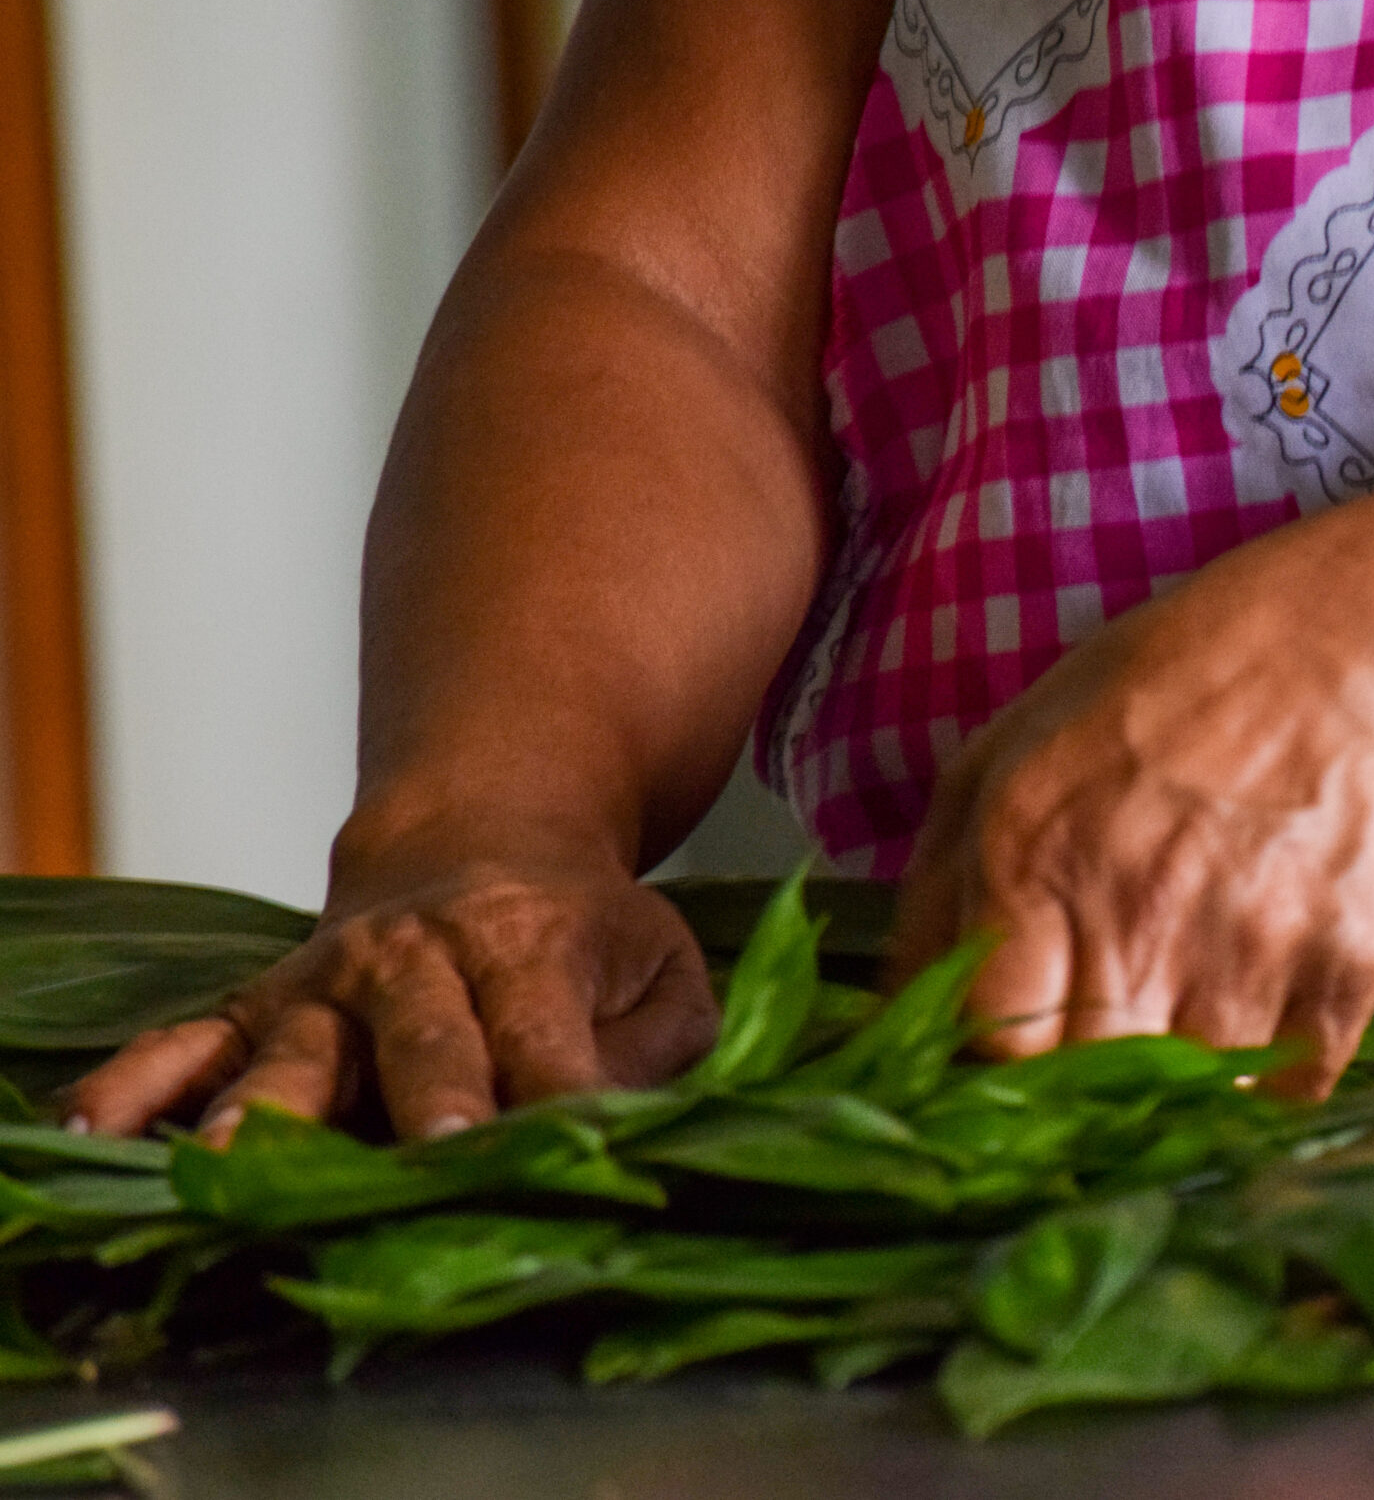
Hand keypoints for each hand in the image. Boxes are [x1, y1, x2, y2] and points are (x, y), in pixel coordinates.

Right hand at [67, 851, 719, 1142]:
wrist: (480, 835)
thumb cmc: (582, 929)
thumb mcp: (658, 969)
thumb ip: (654, 1046)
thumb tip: (612, 1118)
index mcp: (529, 945)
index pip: (545, 1036)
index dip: (556, 1094)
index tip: (562, 1151)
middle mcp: (417, 960)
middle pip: (420, 1040)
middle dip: (427, 1098)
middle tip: (431, 1154)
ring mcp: (326, 988)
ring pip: (294, 1053)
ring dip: (267, 1108)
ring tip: (237, 1159)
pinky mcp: (259, 1008)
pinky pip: (185, 1046)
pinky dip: (138, 1086)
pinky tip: (94, 1130)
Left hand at [889, 541, 1373, 1099]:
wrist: (1346, 656)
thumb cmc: (1158, 701)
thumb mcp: (1004, 758)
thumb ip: (933, 899)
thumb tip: (881, 1031)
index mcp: (1030, 855)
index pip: (986, 1045)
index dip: (990, 1076)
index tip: (1003, 1070)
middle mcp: (1136, 909)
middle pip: (1085, 1093)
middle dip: (1079, 1097)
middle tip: (1092, 1061)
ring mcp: (1247, 944)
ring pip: (1186, 1107)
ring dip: (1173, 1099)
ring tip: (1175, 1032)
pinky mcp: (1345, 965)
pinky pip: (1287, 1094)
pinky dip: (1263, 1089)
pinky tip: (1250, 1025)